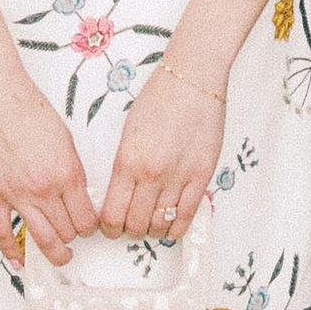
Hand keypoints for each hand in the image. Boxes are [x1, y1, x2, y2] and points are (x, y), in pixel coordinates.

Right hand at [0, 59, 98, 271]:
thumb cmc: (28, 108)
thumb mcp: (65, 139)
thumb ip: (72, 170)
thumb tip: (76, 193)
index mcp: (68, 173)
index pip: (87, 218)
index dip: (90, 226)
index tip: (89, 226)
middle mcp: (45, 188)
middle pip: (67, 231)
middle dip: (73, 237)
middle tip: (74, 236)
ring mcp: (17, 194)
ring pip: (42, 238)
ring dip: (54, 253)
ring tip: (60, 257)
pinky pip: (3, 231)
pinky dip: (12, 251)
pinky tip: (19, 261)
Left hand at [99, 59, 226, 246]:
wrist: (191, 79)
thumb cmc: (159, 98)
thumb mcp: (128, 132)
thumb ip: (124, 165)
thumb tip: (120, 194)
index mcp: (127, 161)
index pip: (112, 214)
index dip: (109, 228)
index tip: (110, 227)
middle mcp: (151, 174)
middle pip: (135, 224)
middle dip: (129, 230)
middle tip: (130, 226)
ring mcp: (178, 176)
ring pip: (160, 224)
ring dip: (152, 230)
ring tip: (151, 224)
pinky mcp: (201, 175)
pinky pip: (187, 216)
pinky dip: (177, 228)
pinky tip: (171, 228)